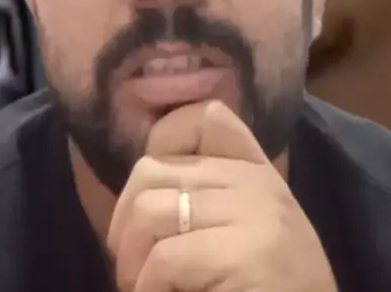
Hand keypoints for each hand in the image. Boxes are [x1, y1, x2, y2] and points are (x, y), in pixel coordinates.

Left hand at [107, 100, 336, 291]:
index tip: (154, 204)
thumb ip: (207, 197)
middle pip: (151, 168)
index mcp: (256, 170)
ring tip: (147, 288)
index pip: (203, 116)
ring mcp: (256, 213)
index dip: (162, 145)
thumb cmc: (264, 290)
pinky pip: (164, 259)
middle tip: (135, 267)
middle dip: (125, 223)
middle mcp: (257, 182)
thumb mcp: (241, 231)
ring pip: (147, 210)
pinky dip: (149, 289)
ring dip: (131, 261)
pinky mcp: (249, 254)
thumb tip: (137, 191)